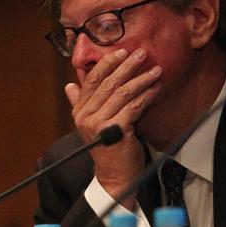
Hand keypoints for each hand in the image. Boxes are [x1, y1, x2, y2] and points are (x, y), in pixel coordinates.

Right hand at [65, 48, 161, 208]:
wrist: (113, 175)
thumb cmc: (107, 147)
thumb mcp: (91, 123)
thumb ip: (80, 103)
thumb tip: (69, 85)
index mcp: (80, 111)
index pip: (92, 80)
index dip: (107, 63)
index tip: (122, 51)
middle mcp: (86, 116)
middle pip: (108, 83)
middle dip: (127, 66)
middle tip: (142, 54)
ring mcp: (100, 124)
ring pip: (122, 93)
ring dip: (141, 79)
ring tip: (155, 70)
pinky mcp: (116, 131)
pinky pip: (133, 107)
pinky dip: (146, 95)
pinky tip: (156, 88)